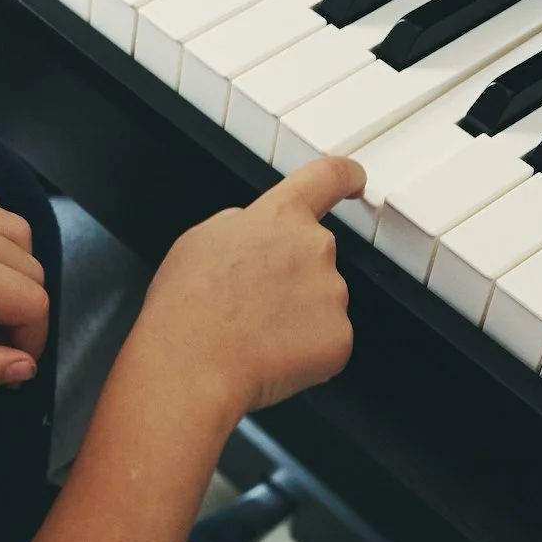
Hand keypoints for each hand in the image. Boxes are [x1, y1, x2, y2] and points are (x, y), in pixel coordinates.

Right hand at [135, 156, 362, 417]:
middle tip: (252, 303)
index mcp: (280, 216)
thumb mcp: (199, 240)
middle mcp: (315, 247)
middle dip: (292, 276)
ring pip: (322, 301)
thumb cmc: (186, 308)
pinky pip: (328, 340)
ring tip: (252, 333)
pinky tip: (270, 354)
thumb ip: (239, 225)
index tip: (355, 181)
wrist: (191, 365)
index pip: (327, 176)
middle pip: (315, 255)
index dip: (345, 176)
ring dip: (297, 316)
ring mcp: (333, 293)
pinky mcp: (340, 337)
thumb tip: (250, 229)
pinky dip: (305, 350)